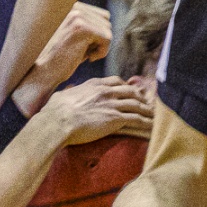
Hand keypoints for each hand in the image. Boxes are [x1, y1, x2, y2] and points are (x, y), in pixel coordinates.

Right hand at [11, 2, 113, 114]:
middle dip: (100, 38)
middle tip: (85, 52)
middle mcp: (73, 7)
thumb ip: (88, 23)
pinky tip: (88, 59)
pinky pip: (107, 38)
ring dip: (101, 46)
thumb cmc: (60, 57)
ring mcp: (77, 16)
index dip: (98, 34)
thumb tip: (108, 18)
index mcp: (71, 6)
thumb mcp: (74, 35)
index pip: (102, 15)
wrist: (44, 72)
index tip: (84, 46)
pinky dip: (102, 52)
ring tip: (85, 55)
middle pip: (106, 21)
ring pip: (107, 29)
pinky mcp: (82, 28)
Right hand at [39, 78, 153, 145]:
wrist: (57, 122)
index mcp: (93, 85)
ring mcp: (112, 104)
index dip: (125, 86)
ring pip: (136, 104)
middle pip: (130, 91)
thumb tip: (66, 93)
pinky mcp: (115, 118)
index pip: (115, 81)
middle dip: (139, 96)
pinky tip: (151, 125)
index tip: (129, 90)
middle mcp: (105, 92)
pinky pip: (136, 118)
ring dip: (146, 110)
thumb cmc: (54, 111)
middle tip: (145, 102)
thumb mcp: (62, 96)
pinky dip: (145, 122)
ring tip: (153, 115)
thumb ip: (69, 93)